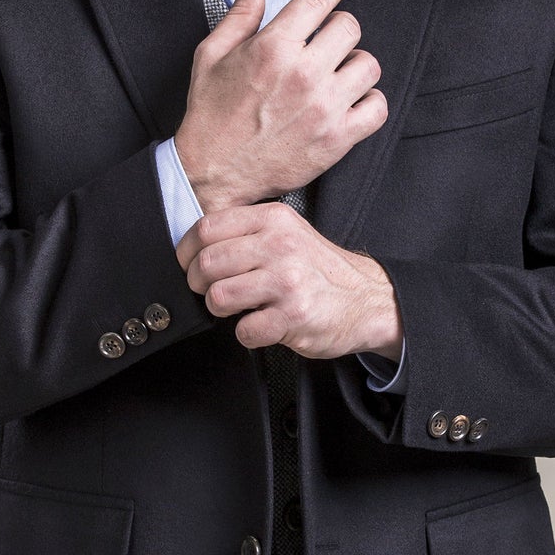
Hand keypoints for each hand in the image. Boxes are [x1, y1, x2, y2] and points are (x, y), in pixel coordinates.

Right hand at [174, 0, 386, 209]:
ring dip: (355, 64)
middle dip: (339, 28)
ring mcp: (324, 108)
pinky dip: (370, 102)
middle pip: (350, 27)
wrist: (211, 172)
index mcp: (272, 47)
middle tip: (326, 41)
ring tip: (337, 73)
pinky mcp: (337, 139)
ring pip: (368, 65)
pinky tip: (350, 101)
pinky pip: (378, 108)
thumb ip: (240, 14)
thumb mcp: (212, 55)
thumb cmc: (211, 114)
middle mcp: (303, 74)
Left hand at [176, 200, 403, 360]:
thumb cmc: (319, 270)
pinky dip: (248, 334)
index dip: (187, 251)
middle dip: (199, 284)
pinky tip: (263, 325)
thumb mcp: (288, 233)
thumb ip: (248, 233)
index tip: (189, 264)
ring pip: (218, 297)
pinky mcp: (293, 317)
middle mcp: (280, 246)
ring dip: (220, 309)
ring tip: (239, 308)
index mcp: (274, 220)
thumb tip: (196, 246)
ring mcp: (287, 282)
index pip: (206, 228)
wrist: (367, 300)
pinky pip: (244, 331)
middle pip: (207, 263)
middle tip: (211, 291)